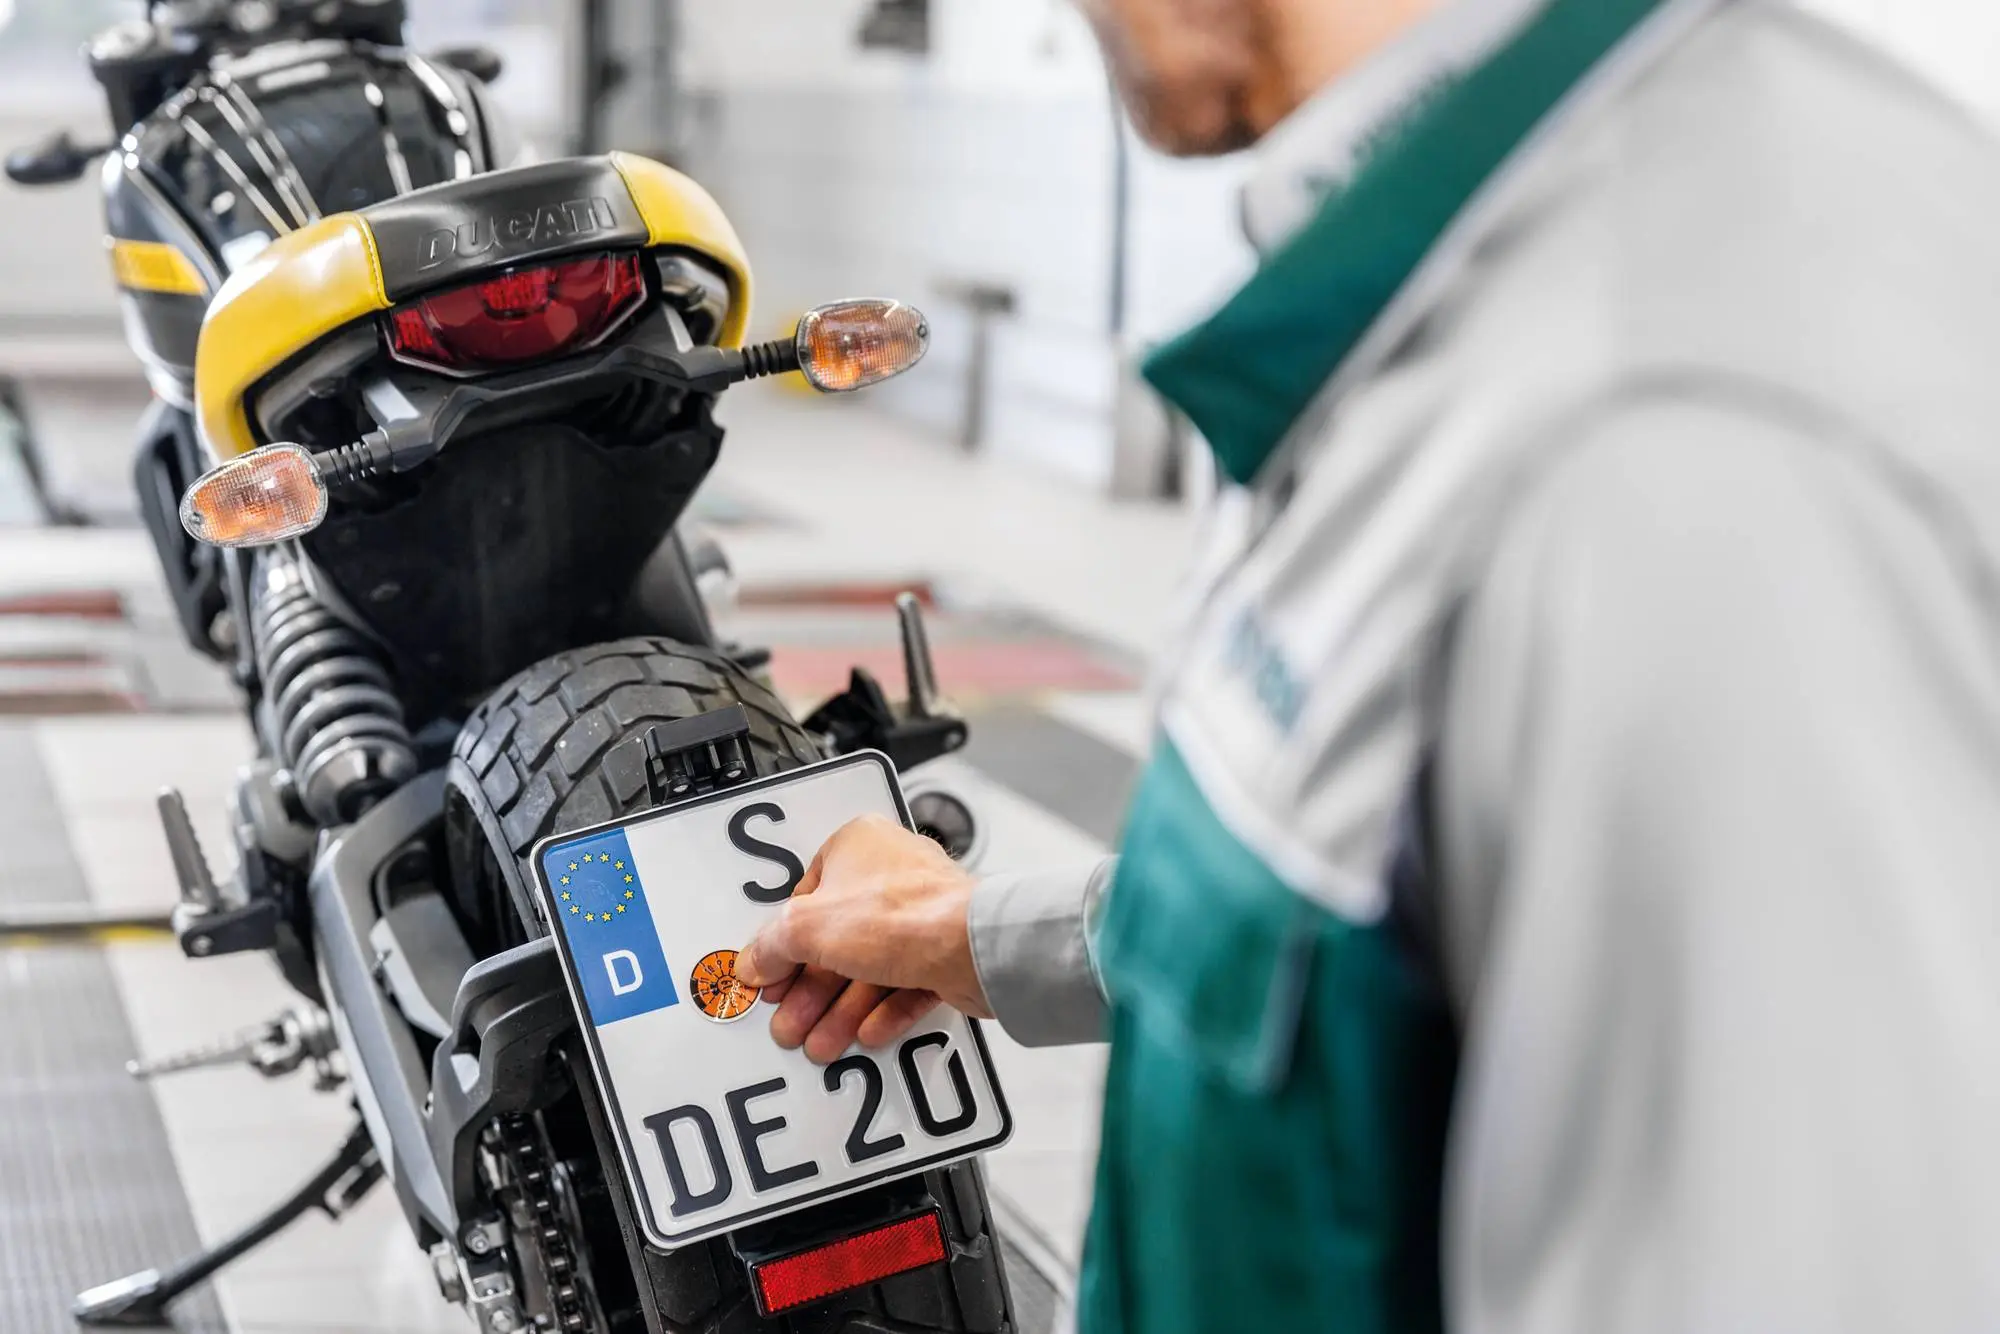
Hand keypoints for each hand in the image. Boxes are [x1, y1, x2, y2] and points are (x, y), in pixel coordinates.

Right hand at [737, 813, 991, 1062]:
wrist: (972, 946)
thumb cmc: (903, 914)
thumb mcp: (807, 926)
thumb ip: (773, 945)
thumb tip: (755, 960)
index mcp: (857, 847)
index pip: (806, 897)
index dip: (785, 942)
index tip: (770, 974)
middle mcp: (891, 874)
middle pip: (837, 940)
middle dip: (812, 990)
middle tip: (792, 1022)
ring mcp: (922, 913)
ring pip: (870, 967)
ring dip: (841, 1009)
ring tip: (821, 1042)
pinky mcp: (945, 950)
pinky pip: (906, 984)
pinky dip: (882, 1010)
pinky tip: (866, 1033)